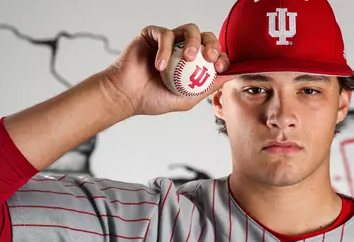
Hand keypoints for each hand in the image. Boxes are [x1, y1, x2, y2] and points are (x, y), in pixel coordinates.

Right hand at [100, 23, 232, 115]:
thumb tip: (228, 78)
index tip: (221, 67)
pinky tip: (161, 66)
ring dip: (194, 42)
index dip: (222, 57)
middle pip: (206, 37)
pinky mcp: (153, 34)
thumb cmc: (152, 99)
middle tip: (211, 57)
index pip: (214, 54)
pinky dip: (166, 49)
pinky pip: (165, 34)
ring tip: (189, 58)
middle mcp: (183, 49)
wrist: (126, 96)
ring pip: (190, 29)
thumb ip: (206, 88)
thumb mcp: (186, 99)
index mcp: (194, 64)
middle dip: (213, 44)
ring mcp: (169, 41)